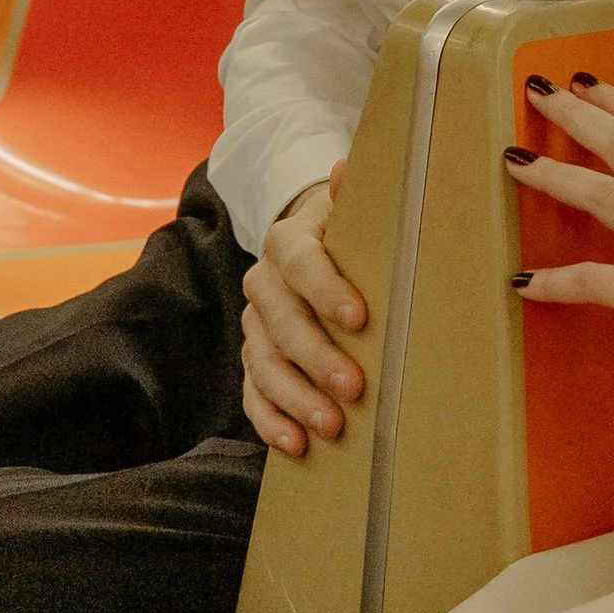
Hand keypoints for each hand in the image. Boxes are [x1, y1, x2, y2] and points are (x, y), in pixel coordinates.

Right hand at [242, 162, 367, 455]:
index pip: (302, 264)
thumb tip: (346, 168)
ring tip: (331, 427)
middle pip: (283, 324)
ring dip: (297, 399)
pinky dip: (271, 421)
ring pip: (265, 364)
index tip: (360, 319)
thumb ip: (354, 194)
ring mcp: (254, 324)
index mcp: (288, 240)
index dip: (327, 290)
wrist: (312, 244)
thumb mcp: (356, 210)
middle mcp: (263, 283)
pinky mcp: (253, 358)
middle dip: (318, 359)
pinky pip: (252, 393)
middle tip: (354, 389)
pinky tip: (295, 444)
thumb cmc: (348, 233)